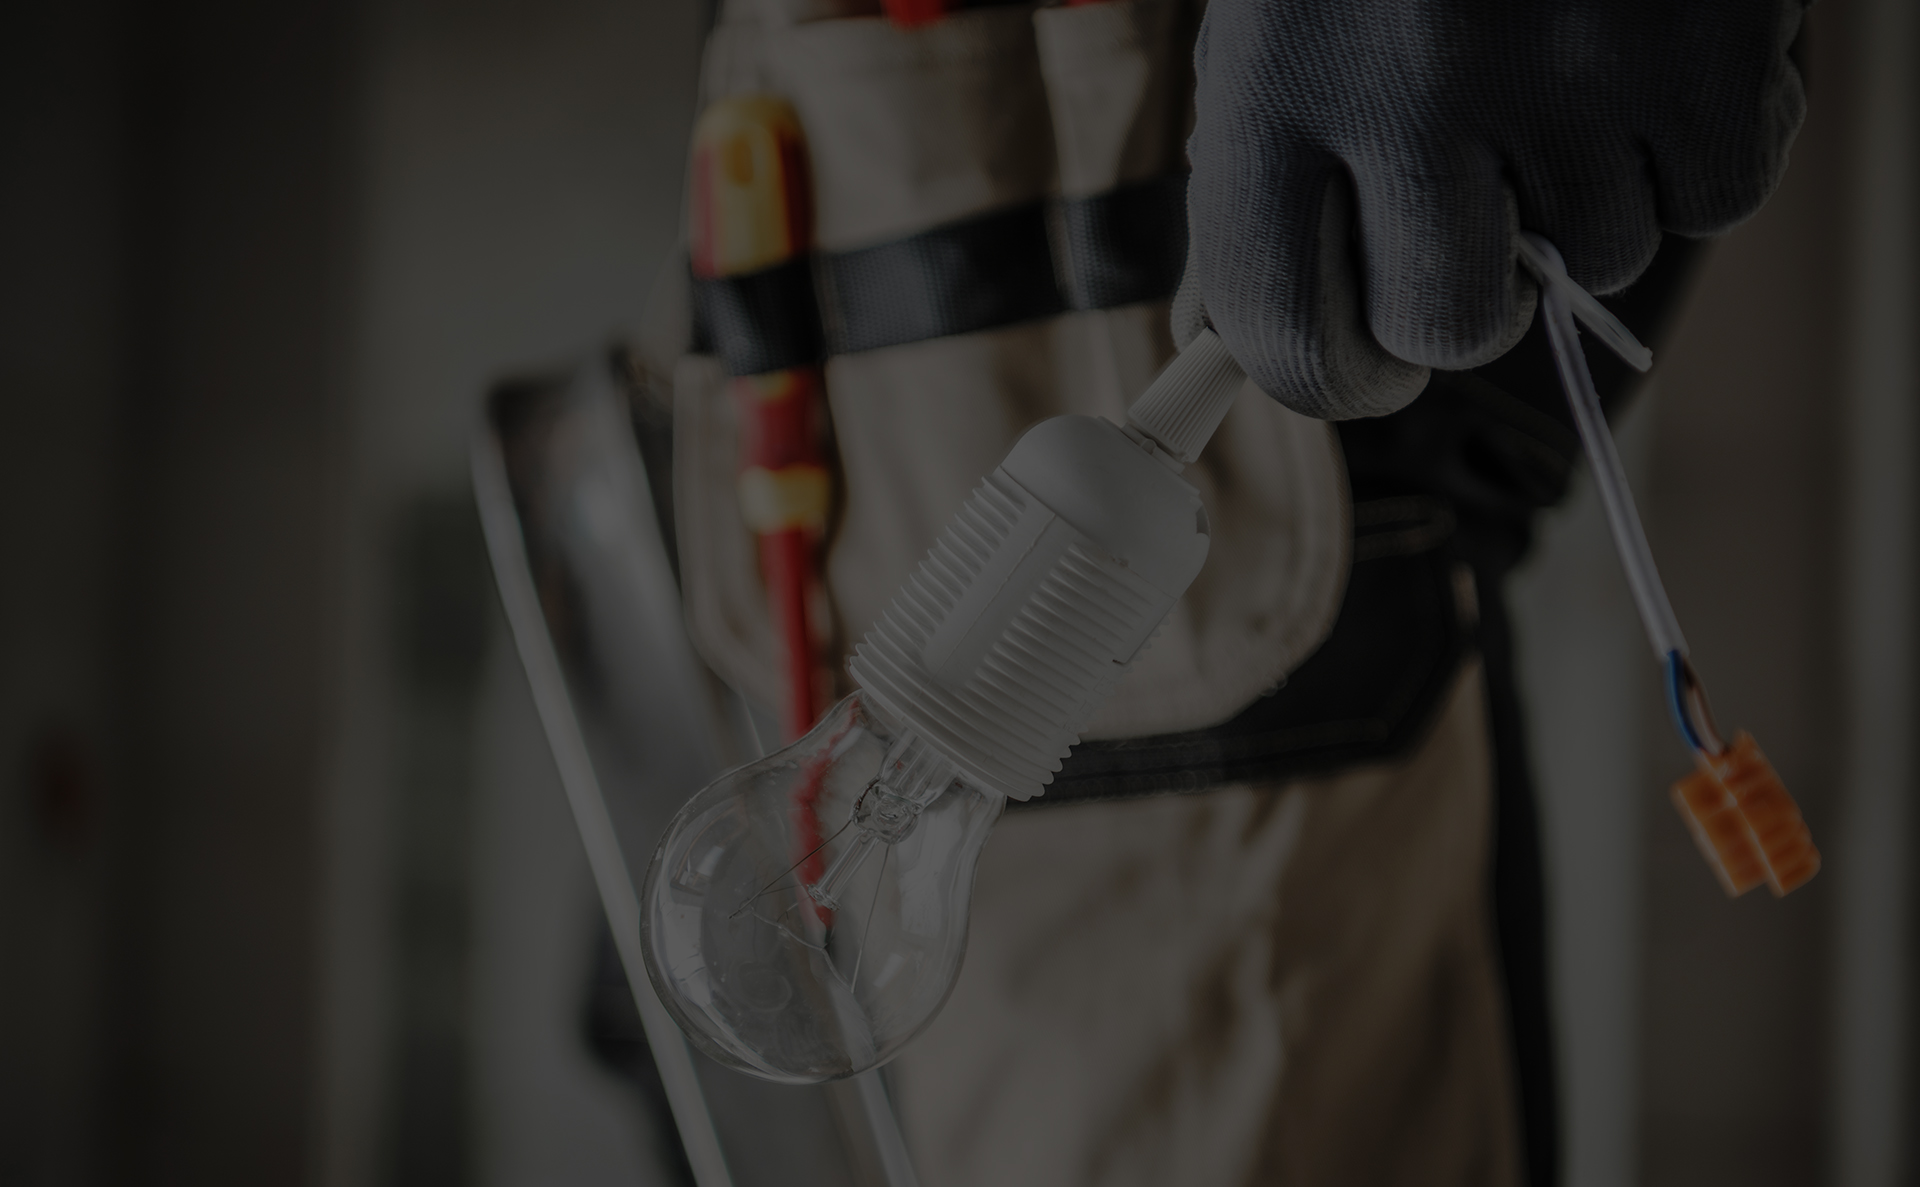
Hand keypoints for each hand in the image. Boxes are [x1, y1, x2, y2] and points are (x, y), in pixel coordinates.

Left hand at [1177, 0, 1808, 418]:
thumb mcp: (1276, 21)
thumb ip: (1258, 173)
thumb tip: (1233, 336)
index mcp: (1279, 78)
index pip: (1287, 332)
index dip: (1327, 375)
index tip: (1357, 367)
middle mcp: (1416, 86)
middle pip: (1446, 330)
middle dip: (1456, 304)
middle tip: (1470, 234)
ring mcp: (1571, 69)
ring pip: (1593, 267)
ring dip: (1577, 203)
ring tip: (1555, 77)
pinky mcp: (1709, 51)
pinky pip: (1708, 205)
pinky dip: (1686, 160)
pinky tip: (1641, 71)